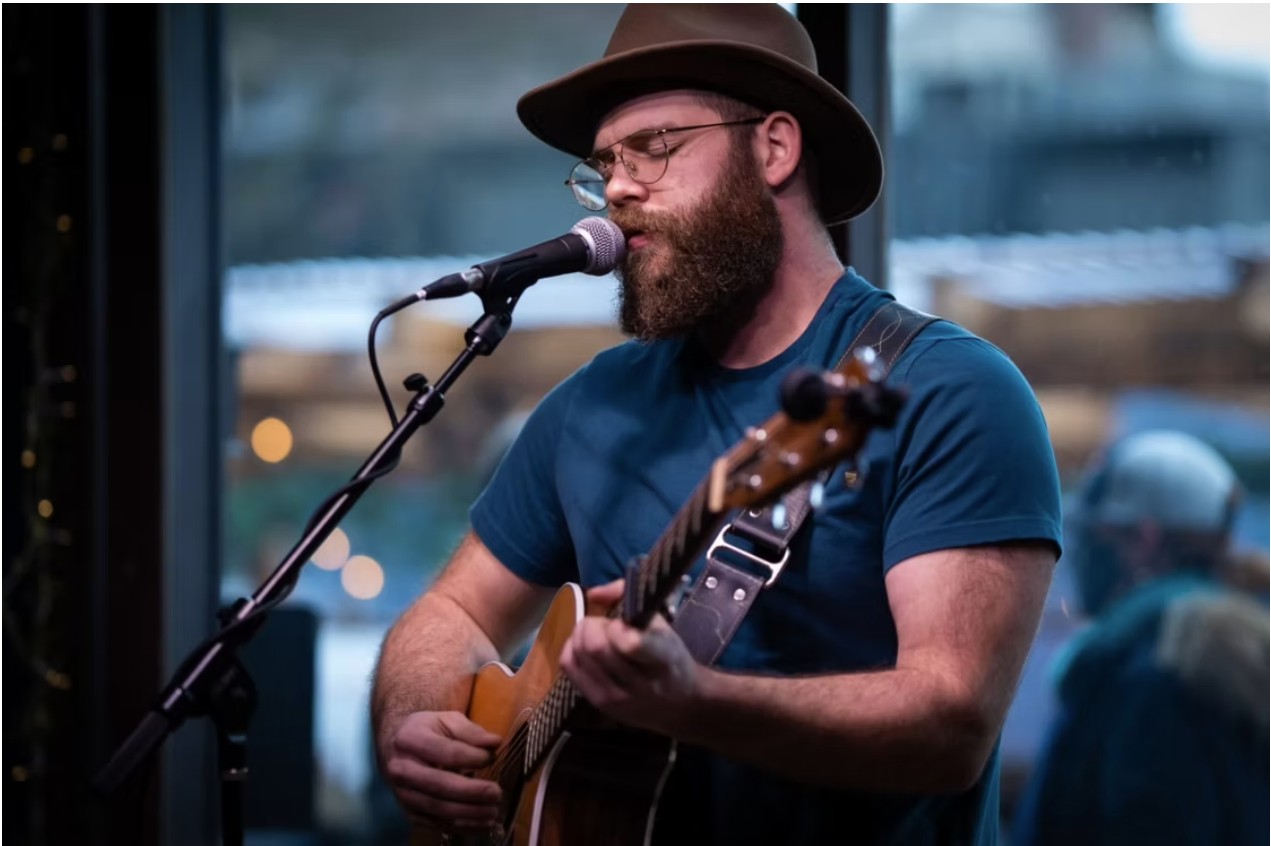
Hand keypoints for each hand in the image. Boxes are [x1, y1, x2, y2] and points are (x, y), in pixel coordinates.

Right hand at [380, 710, 504, 836]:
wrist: (395, 747)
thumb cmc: (427, 730)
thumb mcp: (447, 721)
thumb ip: (471, 731)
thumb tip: (494, 743)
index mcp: (410, 739)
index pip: (446, 752)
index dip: (473, 757)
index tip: (492, 758)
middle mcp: (401, 769)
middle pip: (439, 784)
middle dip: (471, 791)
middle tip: (496, 793)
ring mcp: (403, 793)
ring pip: (437, 808)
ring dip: (468, 814)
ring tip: (493, 812)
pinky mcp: (409, 812)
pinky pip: (435, 823)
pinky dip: (460, 826)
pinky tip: (482, 824)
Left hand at [559, 580, 700, 734]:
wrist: (677, 704)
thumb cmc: (669, 658)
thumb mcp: (663, 625)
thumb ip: (630, 597)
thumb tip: (594, 594)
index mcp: (662, 659)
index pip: (631, 644)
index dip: (617, 627)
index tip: (623, 622)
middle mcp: (639, 683)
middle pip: (595, 646)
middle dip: (594, 624)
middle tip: (605, 624)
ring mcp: (616, 697)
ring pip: (580, 653)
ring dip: (581, 634)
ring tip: (596, 634)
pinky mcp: (598, 703)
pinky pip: (568, 665)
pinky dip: (571, 647)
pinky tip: (585, 646)